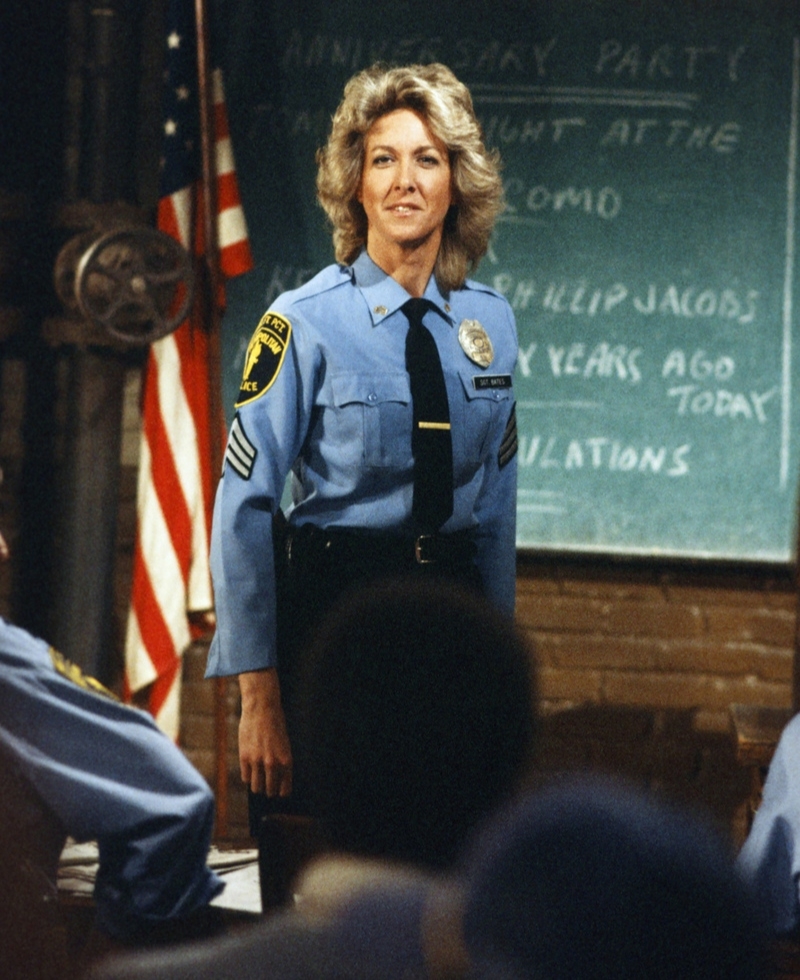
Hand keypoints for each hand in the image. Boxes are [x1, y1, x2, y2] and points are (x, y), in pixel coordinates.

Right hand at [238, 668, 292, 796]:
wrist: (262, 709)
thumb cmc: (276, 724)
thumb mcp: (284, 744)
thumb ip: (281, 761)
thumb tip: (277, 779)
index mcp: (286, 760)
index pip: (285, 789)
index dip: (282, 792)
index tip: (279, 792)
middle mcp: (273, 763)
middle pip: (270, 790)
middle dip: (269, 791)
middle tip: (268, 788)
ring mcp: (257, 761)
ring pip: (256, 787)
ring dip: (258, 786)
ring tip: (258, 782)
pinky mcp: (244, 757)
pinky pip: (245, 777)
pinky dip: (248, 777)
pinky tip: (250, 771)